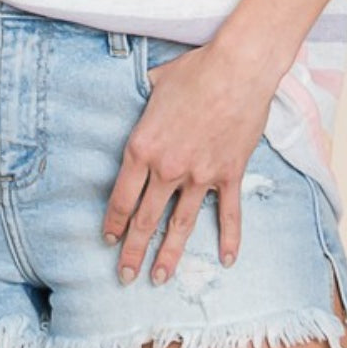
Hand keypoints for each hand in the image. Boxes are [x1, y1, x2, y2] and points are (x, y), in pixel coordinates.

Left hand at [101, 39, 277, 286]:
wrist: (237, 69)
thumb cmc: (194, 71)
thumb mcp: (155, 83)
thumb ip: (143, 99)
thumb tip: (138, 94)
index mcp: (143, 147)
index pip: (122, 196)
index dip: (114, 222)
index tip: (109, 240)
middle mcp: (168, 168)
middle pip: (146, 218)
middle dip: (134, 251)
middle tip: (125, 275)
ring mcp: (200, 175)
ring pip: (181, 224)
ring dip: (170, 254)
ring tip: (160, 278)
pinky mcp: (229, 174)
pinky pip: (228, 213)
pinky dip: (229, 238)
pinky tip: (226, 260)